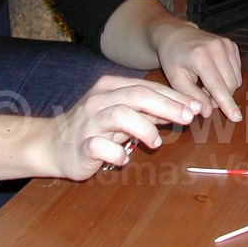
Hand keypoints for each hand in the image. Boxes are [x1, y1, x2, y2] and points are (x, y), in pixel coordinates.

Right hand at [48, 76, 201, 180]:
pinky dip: (117, 152)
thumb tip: (183, 110)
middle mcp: (99, 100)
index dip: (173, 97)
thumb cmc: (94, 128)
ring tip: (156, 142)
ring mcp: (88, 122)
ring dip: (144, 128)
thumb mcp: (123, 114)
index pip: (147, 87)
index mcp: (110, 87)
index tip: (196, 106)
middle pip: (136, 96)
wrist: (51, 145)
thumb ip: (148, 111)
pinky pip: (100, 146)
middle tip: (188, 118)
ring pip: (120, 115)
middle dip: (167, 106)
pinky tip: (125, 159)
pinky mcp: (80, 145)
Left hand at [154, 22, 242, 121]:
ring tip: (205, 85)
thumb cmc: (172, 58)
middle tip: (203, 96)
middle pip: (230, 84)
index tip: (236, 118)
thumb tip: (208, 112)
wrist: (175, 34)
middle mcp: (218, 47)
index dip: (226, 103)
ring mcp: (227, 45)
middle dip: (220, 97)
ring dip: (224, 89)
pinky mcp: (232, 46)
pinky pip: (237, 72)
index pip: (218, 85)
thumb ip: (192, 96)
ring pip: (236, 79)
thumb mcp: (176, 79)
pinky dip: (227, 79)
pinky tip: (212, 76)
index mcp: (201, 56)